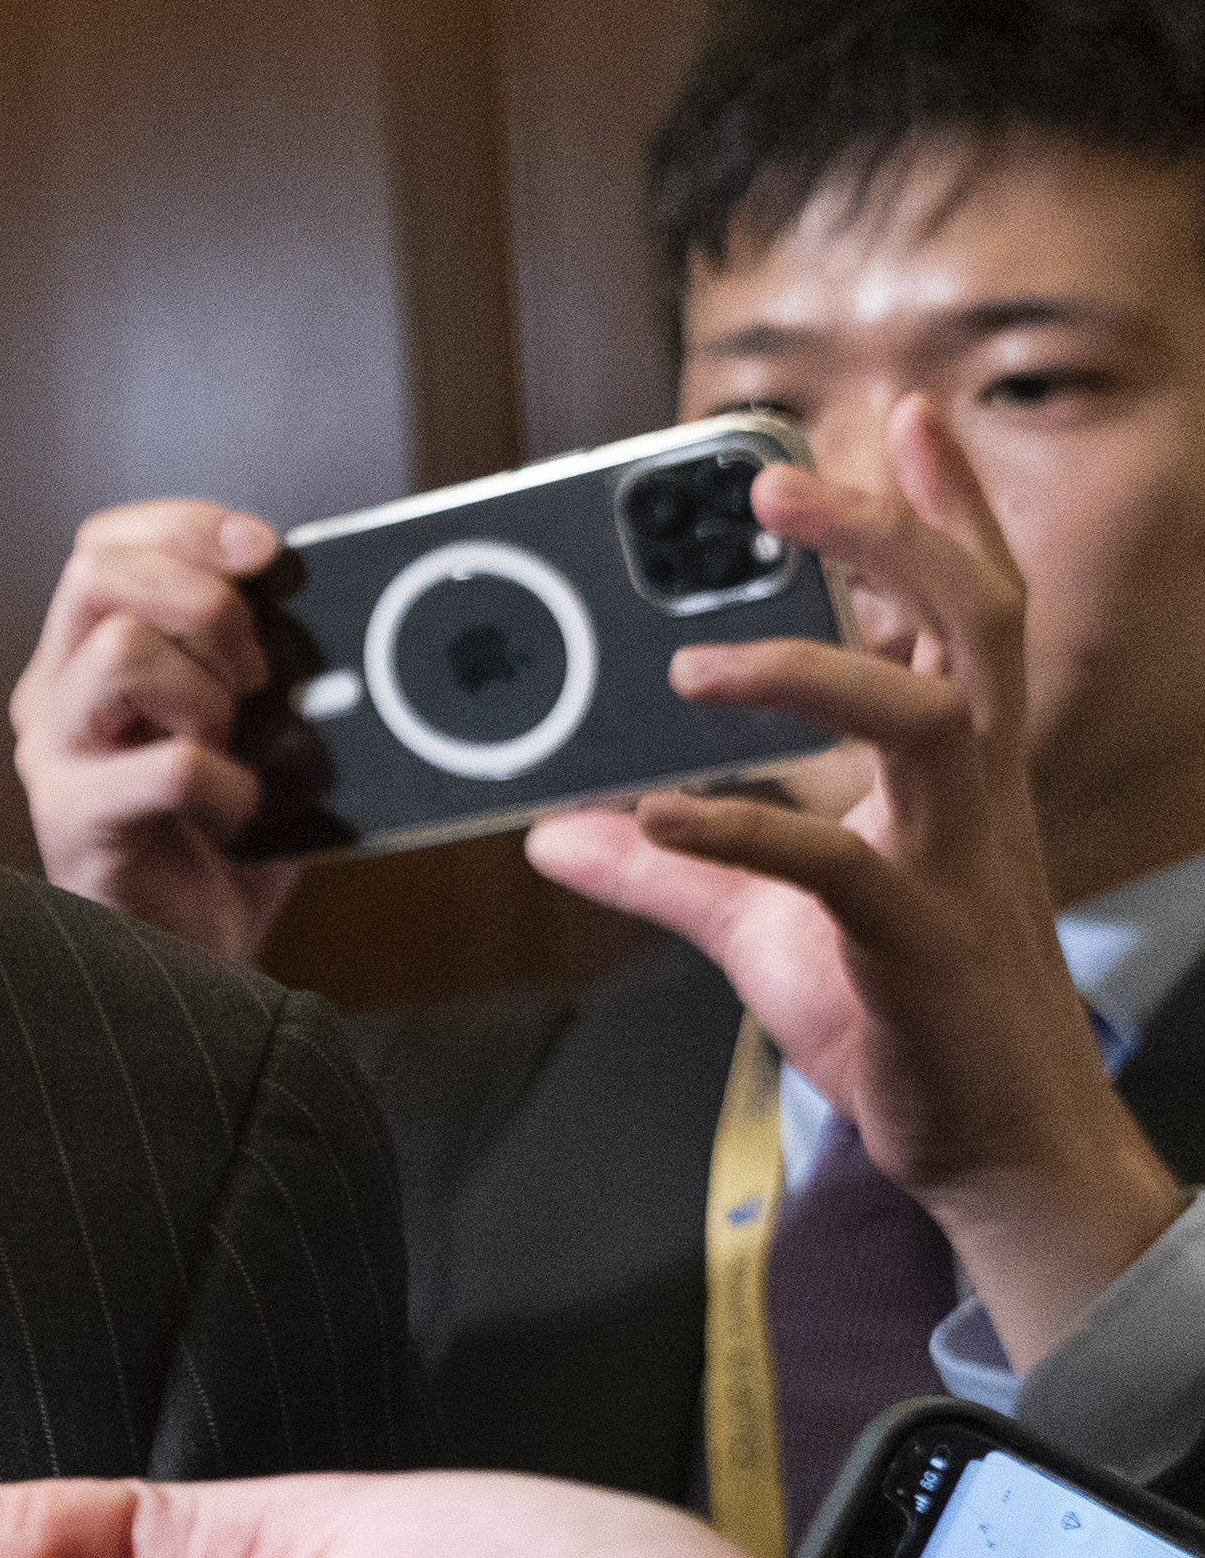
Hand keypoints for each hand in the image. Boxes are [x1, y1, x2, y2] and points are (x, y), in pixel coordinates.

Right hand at [6, 502, 302, 963]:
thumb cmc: (218, 845)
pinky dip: (230, 787)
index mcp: (81, 661)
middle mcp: (51, 700)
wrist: (194, 964)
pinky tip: (238, 819)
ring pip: (122, 651)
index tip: (266, 555)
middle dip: (203, 603)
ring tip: (230, 749)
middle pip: (98, 574)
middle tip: (255, 672)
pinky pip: (169, 765)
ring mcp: (54, 761)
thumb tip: (316, 592)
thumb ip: (249, 654)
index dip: (187, 528)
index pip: (103, 543)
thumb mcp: (241, 724)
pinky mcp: (74, 823)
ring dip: (207, 693)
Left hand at [528, 395, 1190, 1366]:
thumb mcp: (763, 927)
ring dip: (807, 674)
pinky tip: (656, 818)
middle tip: (777, 478)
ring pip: (923, 718)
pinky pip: (837, 866)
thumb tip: (561, 831)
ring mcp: (959, 861)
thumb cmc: (903, 1015)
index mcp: (953, 772)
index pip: (961, 613)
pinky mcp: (920, 941)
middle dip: (886, 535)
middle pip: (965, 622)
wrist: (997, 1141)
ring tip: (690, 665)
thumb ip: (668, 869)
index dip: (942, 510)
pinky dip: (743, 835)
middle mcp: (974, 793)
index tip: (902, 417)